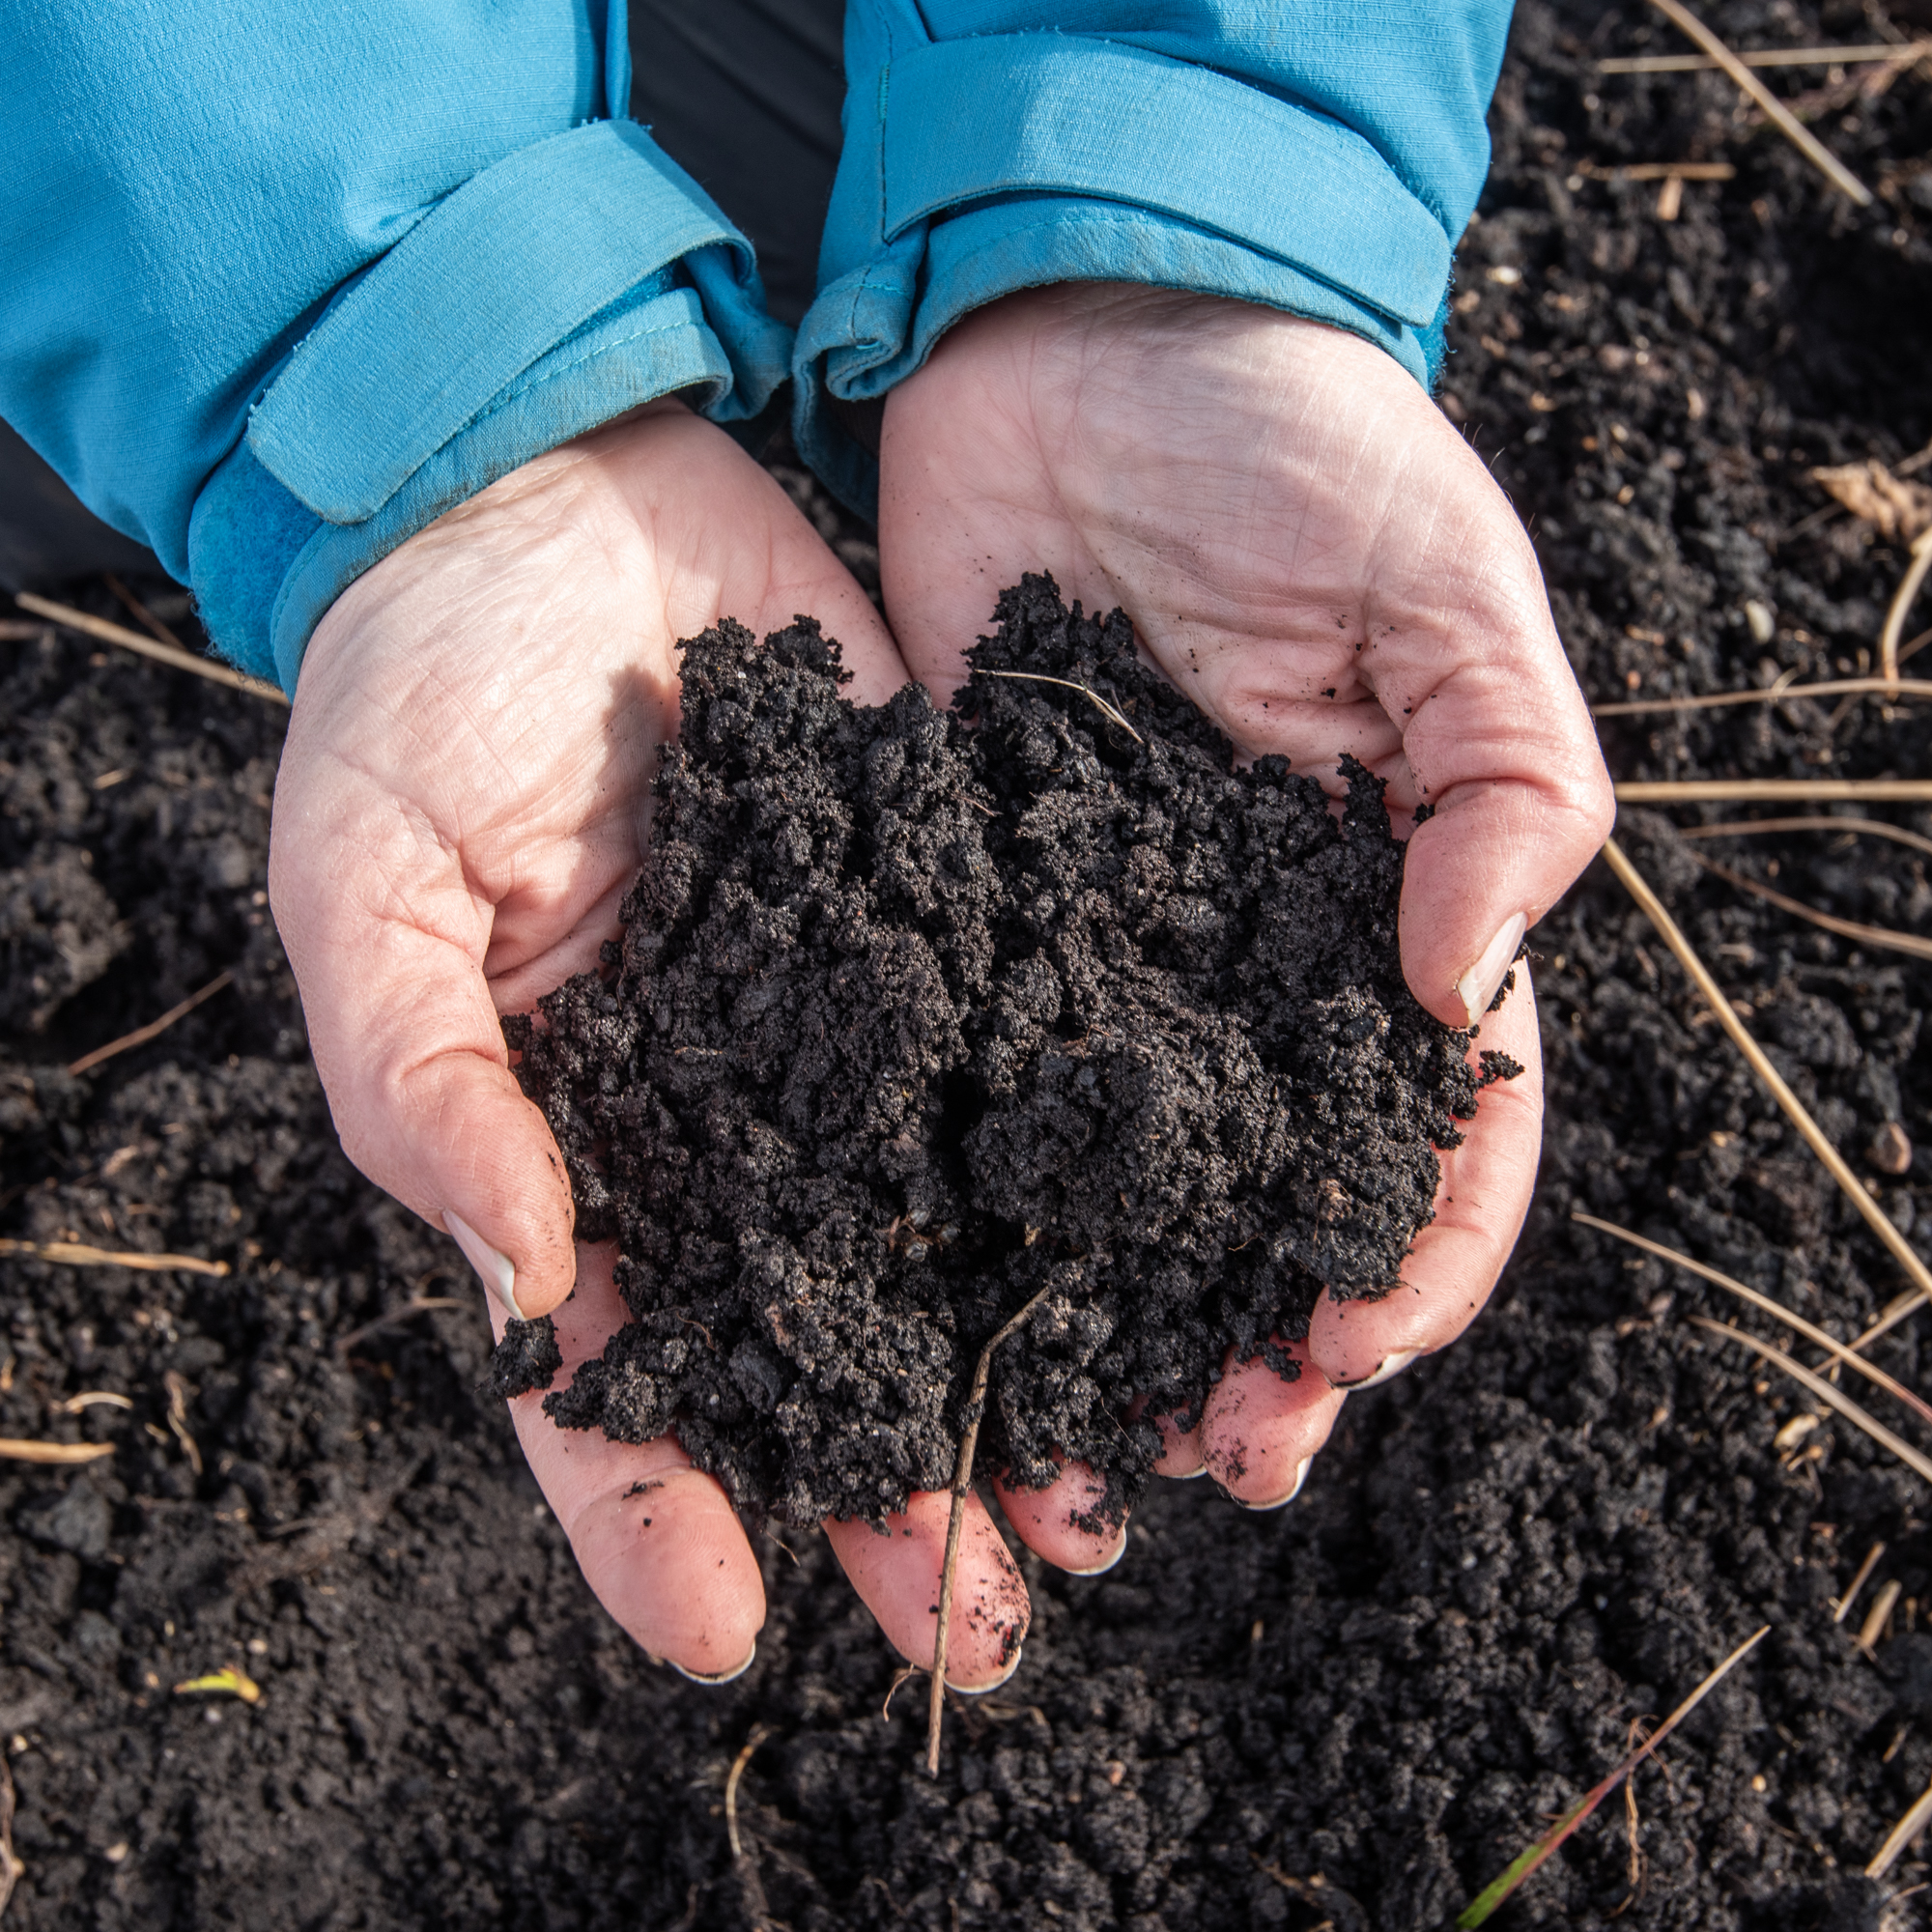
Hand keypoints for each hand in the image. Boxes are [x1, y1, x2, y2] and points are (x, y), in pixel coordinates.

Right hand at [271, 402, 1091, 1685]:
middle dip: (879, 1486)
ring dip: (1010, 1371)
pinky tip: (1162, 1269)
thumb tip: (522, 1285)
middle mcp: (722, 1116)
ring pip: (935, 1245)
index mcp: (565, 1134)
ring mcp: (849, 1034)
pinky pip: (1018, 1074)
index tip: (723, 1627)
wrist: (572, 486)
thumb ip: (424, 1074)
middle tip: (979, 1620)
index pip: (601, 1368)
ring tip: (1095, 1498)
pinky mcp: (954, 928)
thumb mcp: (368, 869)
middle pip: (803, 1343)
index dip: (651, 1506)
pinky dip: (1086, 1180)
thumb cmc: (424, 676)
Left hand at [879, 284, 1612, 1498]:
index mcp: (1387, 898)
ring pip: (1118, 1173)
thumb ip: (1500, 779)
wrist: (1076, 340)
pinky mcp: (964, 903)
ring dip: (1108, 1317)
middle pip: (1271, 1187)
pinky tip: (931, 1292)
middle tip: (1211, 1464)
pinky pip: (968, 1067)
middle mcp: (1245, 951)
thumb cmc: (1293, 438)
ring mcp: (1102, 942)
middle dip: (1255, 1337)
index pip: (1439, 1115)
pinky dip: (964, 1192)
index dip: (1418, 1244)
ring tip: (1072, 1450)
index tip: (1354, 1343)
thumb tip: (1460, 992)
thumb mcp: (1445, 584)